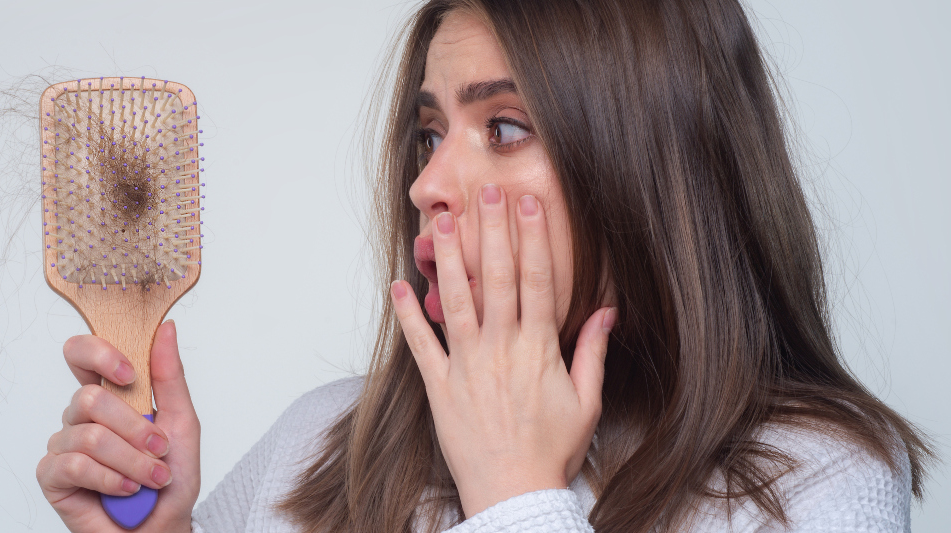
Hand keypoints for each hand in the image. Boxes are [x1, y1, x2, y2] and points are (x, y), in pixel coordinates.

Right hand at [36, 320, 200, 531]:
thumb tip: (166, 330)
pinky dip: (111, 479)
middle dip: (135, 429)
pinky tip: (126, 490)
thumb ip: (170, 376)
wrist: (162, 527)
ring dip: (131, 461)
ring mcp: (64, 445)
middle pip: (89, 397)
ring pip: (89, 436)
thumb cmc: (170, 479)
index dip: (97, 353)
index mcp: (109, 396)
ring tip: (150, 478)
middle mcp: (81, 417)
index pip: (82, 354)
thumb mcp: (182, 422)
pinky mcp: (52, 476)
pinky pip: (74, 464)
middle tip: (159, 450)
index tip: (129, 373)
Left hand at [390, 185, 614, 517]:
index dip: (533, 239)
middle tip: (486, 192)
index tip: (529, 204)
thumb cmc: (551, 451)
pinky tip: (398, 285)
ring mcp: (467, 364)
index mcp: (539, 348)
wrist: (514, 492)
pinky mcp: (440, 385)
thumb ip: (593, 353)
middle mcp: (501, 347)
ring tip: (440, 222)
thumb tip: (607, 313)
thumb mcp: (587, 402)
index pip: (537, 280)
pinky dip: (407, 314)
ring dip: (448, 258)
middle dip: (491, 230)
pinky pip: (421, 343)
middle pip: (496, 277)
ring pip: (455, 300)